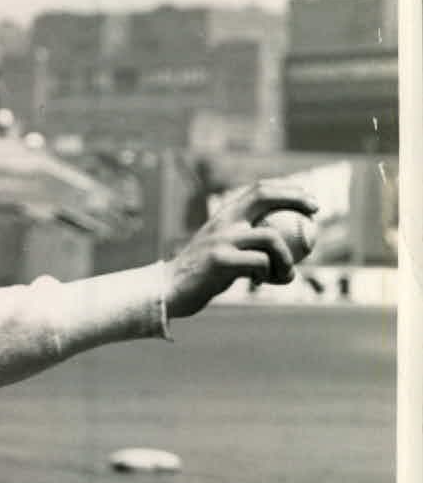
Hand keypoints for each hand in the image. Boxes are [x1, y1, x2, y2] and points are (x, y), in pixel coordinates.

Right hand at [164, 182, 319, 317]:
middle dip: (295, 198)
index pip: (259, 190)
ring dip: (287, 258)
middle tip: (315, 214)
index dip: (288, 189)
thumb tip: (284, 252)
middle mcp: (223, 221)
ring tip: (287, 274)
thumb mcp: (224, 254)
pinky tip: (262, 283)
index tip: (310, 200)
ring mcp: (221, 239)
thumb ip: (248, 248)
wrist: (168, 293)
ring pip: (271, 238)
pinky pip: (259, 264)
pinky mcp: (219, 260)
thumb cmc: (200, 277)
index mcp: (224, 216)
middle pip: (264, 196)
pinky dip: (269, 274)